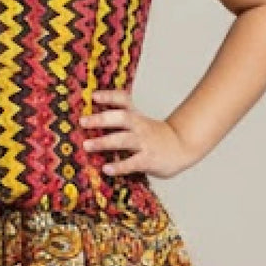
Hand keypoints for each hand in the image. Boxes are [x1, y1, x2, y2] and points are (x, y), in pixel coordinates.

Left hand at [80, 89, 199, 179]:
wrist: (182, 147)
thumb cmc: (154, 136)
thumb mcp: (139, 122)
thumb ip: (120, 120)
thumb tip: (91, 120)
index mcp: (136, 116)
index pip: (123, 100)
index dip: (109, 97)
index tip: (94, 96)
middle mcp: (139, 127)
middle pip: (121, 118)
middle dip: (101, 119)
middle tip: (83, 122)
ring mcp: (144, 143)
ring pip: (123, 140)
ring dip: (104, 142)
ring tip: (87, 146)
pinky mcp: (148, 160)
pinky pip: (132, 163)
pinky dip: (119, 166)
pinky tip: (106, 169)